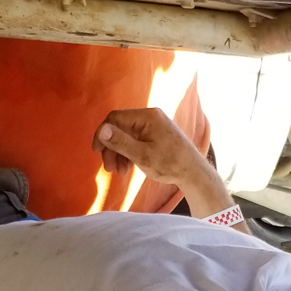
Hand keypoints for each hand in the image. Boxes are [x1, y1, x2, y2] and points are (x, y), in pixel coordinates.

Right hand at [92, 107, 213, 186]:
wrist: (194, 173)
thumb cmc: (171, 164)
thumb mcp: (142, 155)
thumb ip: (121, 142)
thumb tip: (101, 130)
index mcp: (147, 116)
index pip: (115, 118)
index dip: (102, 134)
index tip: (96, 152)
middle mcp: (150, 117)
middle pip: (120, 128)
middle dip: (112, 148)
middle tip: (109, 168)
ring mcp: (153, 126)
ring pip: (126, 136)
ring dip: (119, 153)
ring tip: (119, 172)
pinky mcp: (156, 136)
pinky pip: (135, 141)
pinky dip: (129, 153)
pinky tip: (127, 167)